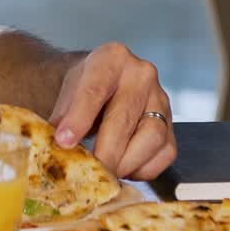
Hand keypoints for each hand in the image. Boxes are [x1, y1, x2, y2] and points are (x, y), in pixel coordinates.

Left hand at [48, 42, 175, 179]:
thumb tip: (57, 148)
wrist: (105, 82)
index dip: (79, 119)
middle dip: (105, 151)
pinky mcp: (172, 125)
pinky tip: (125, 169)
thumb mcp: (68, 91)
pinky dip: (145, 169)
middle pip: (124, 118)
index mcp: (112, 57)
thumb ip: (62, 117)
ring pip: (152, 137)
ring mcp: (161, 99)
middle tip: (89, 173)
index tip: (64, 142)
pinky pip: (165, 153)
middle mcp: (142, 74)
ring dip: (127, 162)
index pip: (95, 90)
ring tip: (107, 172)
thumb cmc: (85, 87)